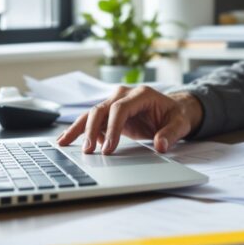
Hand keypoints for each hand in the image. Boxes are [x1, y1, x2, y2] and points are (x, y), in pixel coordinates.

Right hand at [56, 87, 202, 154]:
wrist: (174, 109)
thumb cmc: (176, 115)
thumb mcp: (180, 124)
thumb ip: (170, 134)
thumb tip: (161, 146)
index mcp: (141, 94)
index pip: (120, 109)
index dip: (112, 128)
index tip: (108, 148)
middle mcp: (124, 94)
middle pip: (101, 109)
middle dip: (91, 130)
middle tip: (87, 151)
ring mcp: (115, 101)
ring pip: (92, 113)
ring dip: (78, 128)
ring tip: (63, 143)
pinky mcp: (110, 112)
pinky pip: (92, 119)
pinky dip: (80, 129)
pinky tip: (68, 140)